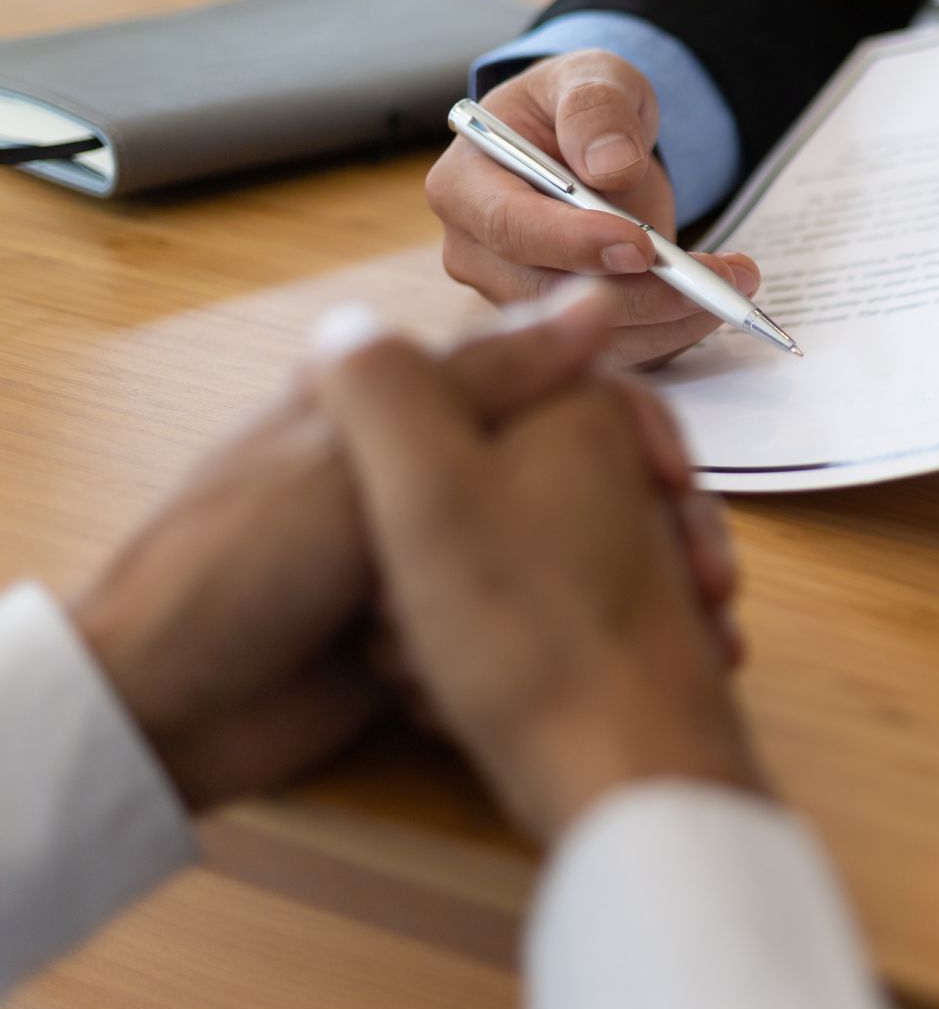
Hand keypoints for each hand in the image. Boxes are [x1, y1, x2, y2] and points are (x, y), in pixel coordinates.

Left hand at [68, 286, 737, 810]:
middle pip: (571, 471)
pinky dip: (570, 643)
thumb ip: (485, 380)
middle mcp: (428, 464)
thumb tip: (592, 298)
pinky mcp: (433, 624)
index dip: (627, 432)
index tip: (676, 486)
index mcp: (404, 399)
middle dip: (644, 529)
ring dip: (628, 589)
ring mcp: (432, 547)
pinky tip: (630, 669)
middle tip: (705, 585)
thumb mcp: (372, 457)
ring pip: (561, 549)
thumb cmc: (244, 563)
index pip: (554, 383)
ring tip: (693, 637)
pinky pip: (522, 618)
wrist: (163, 710)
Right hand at [425, 49, 762, 368]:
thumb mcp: (594, 78)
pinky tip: (714, 305)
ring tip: (734, 285)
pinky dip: (669, 335)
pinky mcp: (557, 325)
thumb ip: (598, 108)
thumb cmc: (581, 108)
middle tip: (719, 280)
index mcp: (465, 184)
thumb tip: (610, 164)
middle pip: (551, 295)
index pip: (510, 227)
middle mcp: (475, 252)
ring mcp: (513, 296)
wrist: (591, 146)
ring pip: (587, 334)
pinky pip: (613, 348)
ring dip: (669, 321)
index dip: (574, 243)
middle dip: (642, 295)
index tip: (641, 248)